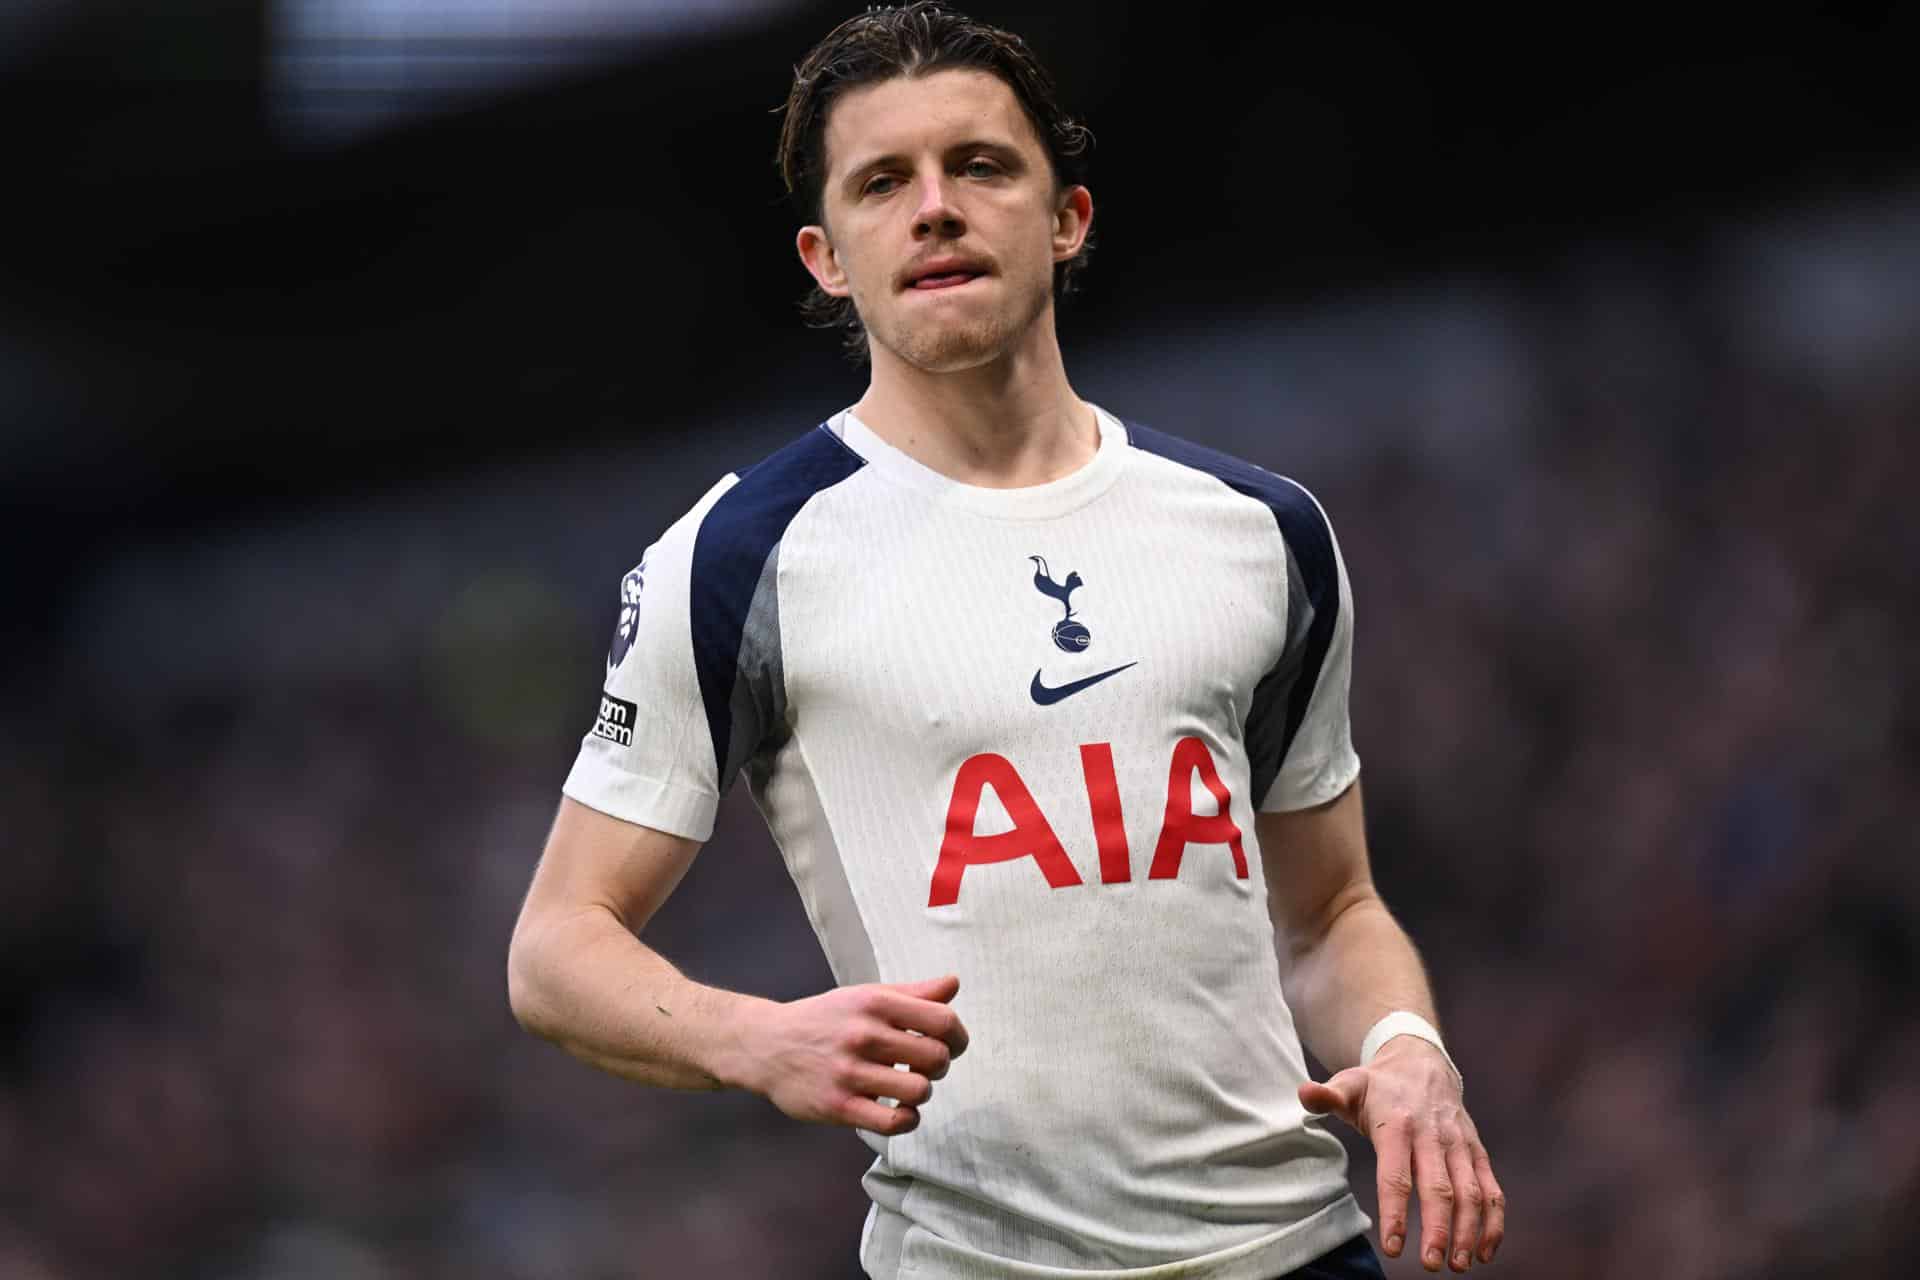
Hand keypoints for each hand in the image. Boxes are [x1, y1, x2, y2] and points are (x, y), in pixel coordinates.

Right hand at [746, 973, 968, 1136]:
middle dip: (940, 1065)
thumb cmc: (824, 1020)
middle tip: (924, 1066)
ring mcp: (850, 1072)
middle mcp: (863, 1035)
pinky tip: (900, 1110)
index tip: (952, 1044)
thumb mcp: (865, 997)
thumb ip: (912, 993)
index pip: (942, 1020)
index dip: (958, 1036)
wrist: (766, 1045)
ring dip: (921, 1091)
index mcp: (875, 1003)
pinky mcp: (838, 1106)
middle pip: (936, 1057)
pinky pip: (894, 1122)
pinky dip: (907, 1119)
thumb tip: (953, 984)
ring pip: (919, 1090)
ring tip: (907, 1086)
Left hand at [1299, 1037, 1505, 1271]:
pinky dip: (1493, 1222)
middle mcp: (1433, 1136)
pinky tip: (1484, 1251)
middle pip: (1439, 1188)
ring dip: (1469, 1231)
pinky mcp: (1477, 1152)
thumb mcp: (1350, 1084)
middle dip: (1438, 1229)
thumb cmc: (1380, 1085)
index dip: (1395, 1212)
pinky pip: (1492, 1189)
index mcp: (1398, 1125)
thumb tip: (1303, 1093)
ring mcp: (1459, 1145)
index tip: (1392, 1246)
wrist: (1421, 1061)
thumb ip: (1327, 1095)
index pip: (1396, 1174)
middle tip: (1430, 1264)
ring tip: (1459, 1265)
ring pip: (1471, 1192)